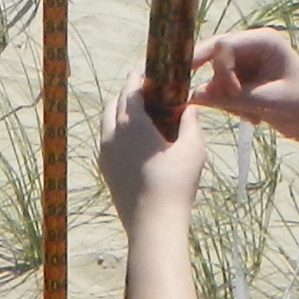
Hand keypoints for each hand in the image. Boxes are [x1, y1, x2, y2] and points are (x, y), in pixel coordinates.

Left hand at [97, 80, 204, 207]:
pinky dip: (117, 132)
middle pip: (114, 104)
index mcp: (131, 124)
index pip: (130, 91)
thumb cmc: (175, 183)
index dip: (138, 80)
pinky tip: (136, 141)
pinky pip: (107, 141)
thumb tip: (190, 108)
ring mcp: (105, 153)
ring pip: (107, 123)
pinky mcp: (106, 169)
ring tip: (141, 116)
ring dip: (120, 113)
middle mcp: (112, 135)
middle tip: (147, 94)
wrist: (152, 223)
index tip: (149, 75)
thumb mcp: (193, 148)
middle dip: (127, 94)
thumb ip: (191, 123)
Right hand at [190, 30, 298, 128]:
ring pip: (214, 77)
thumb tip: (194, 96)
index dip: (221, 69)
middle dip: (217, 83)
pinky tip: (253, 117)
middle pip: (213, 56)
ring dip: (226, 100)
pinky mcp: (240, 79)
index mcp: (264, 40)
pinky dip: (230, 106)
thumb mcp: (268, 101)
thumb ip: (233, 98)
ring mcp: (244, 62)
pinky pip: (219, 91)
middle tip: (208, 102)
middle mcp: (250, 46)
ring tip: (252, 116)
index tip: (231, 94)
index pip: (224, 44)